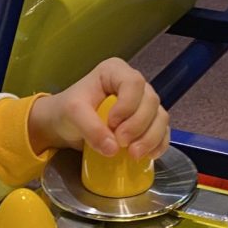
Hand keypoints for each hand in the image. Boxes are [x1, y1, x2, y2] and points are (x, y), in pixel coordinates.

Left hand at [27, 58, 169, 162]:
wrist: (64, 126)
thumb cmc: (67, 112)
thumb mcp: (72, 114)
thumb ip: (91, 128)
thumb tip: (113, 149)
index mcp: (115, 72)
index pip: (134, 83)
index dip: (128, 106)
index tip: (111, 124)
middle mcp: (134, 84)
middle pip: (151, 102)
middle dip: (139, 126)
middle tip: (121, 144)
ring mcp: (143, 104)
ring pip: (160, 117)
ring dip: (151, 138)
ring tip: (134, 154)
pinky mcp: (147, 122)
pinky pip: (162, 132)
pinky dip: (159, 144)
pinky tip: (149, 155)